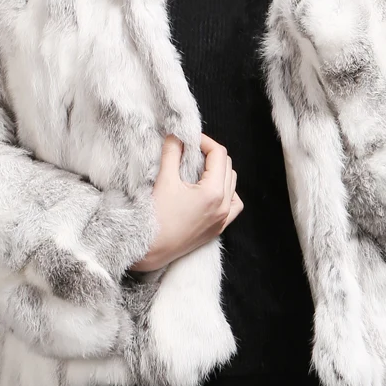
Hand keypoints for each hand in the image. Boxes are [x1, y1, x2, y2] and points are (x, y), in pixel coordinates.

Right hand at [128, 132, 242, 272]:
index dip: (204, 141)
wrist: (151, 249)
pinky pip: (234, 205)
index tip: (190, 139)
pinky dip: (227, 193)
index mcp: (213, 192)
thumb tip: (176, 136)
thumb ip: (172, 153)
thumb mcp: (164, 180)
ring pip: (233, 184)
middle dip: (210, 155)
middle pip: (227, 166)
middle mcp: (223, 206)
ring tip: (199, 169)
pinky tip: (211, 190)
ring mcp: (223, 219)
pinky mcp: (218, 228)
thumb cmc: (157, 217)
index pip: (218, 154)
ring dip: (219, 172)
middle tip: (191, 151)